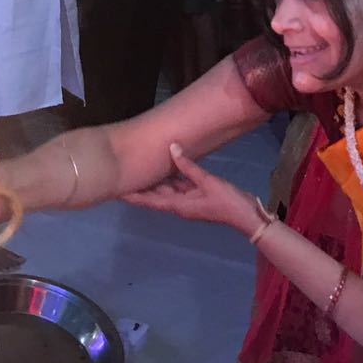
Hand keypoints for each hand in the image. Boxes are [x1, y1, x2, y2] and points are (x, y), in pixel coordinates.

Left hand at [123, 143, 263, 235]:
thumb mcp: (207, 181)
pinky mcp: (195, 197)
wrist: (245, 215)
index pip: (149, 200)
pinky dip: (170, 180)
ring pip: (165, 191)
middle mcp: (179, 205)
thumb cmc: (225, 201)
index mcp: (178, 204)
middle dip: (140, 187)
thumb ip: (188, 166)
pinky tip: (165, 168)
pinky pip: (177, 188)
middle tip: (123, 173)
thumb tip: (172, 148)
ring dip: (153, 183)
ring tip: (139, 169)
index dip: (133, 196)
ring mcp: (187, 201)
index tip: (117, 190)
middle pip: (154, 196)